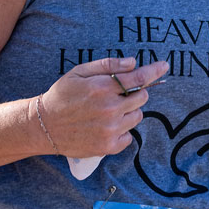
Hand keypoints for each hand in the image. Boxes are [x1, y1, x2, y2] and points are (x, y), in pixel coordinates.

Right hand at [38, 56, 170, 157]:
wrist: (44, 126)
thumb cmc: (62, 96)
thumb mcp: (79, 72)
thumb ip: (107, 65)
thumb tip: (133, 62)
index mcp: (102, 87)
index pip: (138, 77)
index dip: (154, 70)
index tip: (164, 66)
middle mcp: (109, 109)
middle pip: (142, 97)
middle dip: (134, 93)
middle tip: (117, 95)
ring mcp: (110, 129)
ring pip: (137, 117)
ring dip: (128, 112)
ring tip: (108, 112)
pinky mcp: (108, 146)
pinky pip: (129, 136)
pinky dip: (122, 131)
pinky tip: (105, 126)